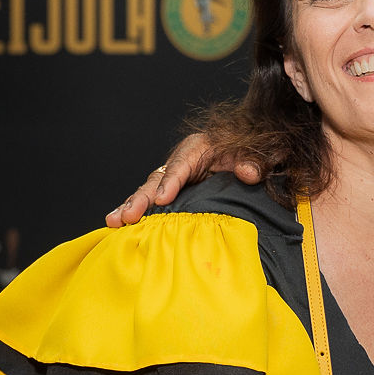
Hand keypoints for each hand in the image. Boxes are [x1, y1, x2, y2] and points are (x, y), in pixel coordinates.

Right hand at [104, 133, 258, 226]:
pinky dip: (136, 213)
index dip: (171, 181)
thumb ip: (255, 161)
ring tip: (114, 222)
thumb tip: (248, 172)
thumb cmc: (250, 152)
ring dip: (130, 207)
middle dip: (142, 199)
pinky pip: (151, 202)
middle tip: (129, 216)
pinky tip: (118, 226)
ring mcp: (172, 178)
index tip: (163, 200)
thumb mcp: (259, 153)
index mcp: (198, 147)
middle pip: (157, 179)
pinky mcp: (171, 193)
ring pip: (148, 192)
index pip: (181, 164)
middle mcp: (179, 162)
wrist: (249, 154)